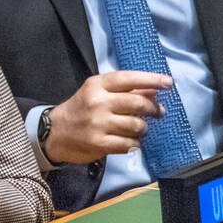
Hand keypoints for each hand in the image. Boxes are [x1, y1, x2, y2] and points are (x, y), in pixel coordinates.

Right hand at [44, 71, 170, 164]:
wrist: (54, 132)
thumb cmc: (80, 110)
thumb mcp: (97, 93)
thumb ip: (124, 91)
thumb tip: (154, 92)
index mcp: (96, 85)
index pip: (129, 78)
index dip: (152, 80)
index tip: (168, 83)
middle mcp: (97, 102)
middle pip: (138, 103)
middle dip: (153, 109)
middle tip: (157, 112)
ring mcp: (98, 123)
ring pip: (137, 125)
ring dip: (143, 129)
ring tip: (138, 129)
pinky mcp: (99, 143)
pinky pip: (129, 143)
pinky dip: (134, 143)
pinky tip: (129, 141)